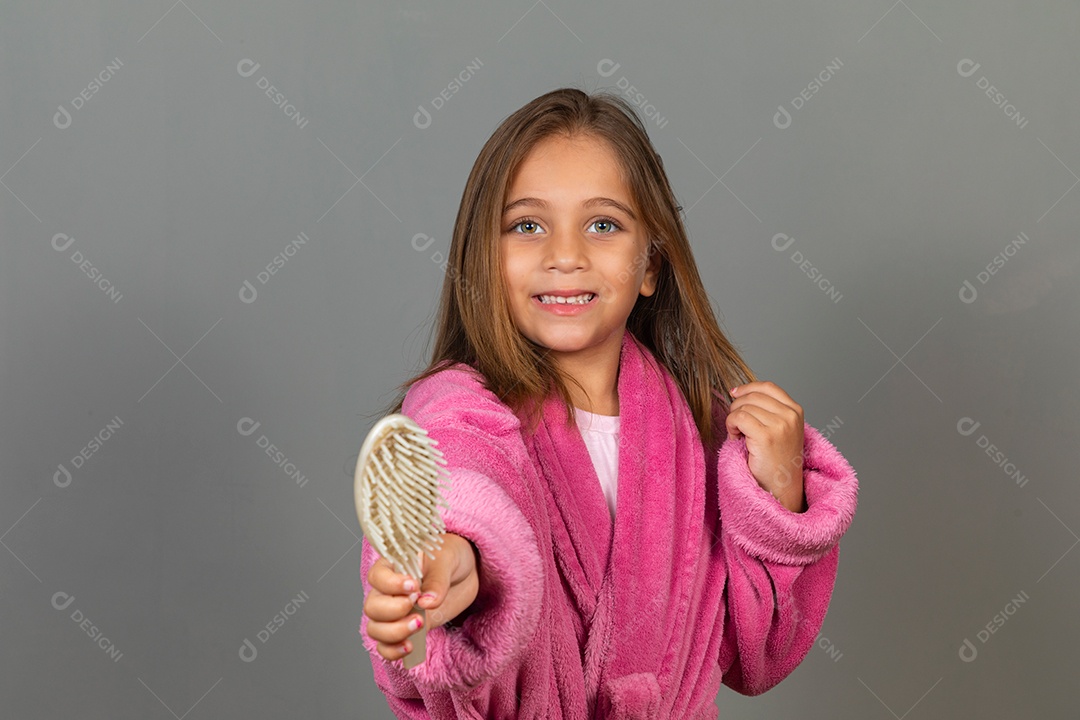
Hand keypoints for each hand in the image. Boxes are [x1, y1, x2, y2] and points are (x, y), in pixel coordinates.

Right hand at [363, 532, 479, 660]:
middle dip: (393, 611)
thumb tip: (427, 602)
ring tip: (419, 625)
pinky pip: (386, 646)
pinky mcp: (405, 629)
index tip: (413, 586)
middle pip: (372, 607)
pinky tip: (410, 647)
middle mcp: (387, 591)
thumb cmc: (449, 557)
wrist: (461, 572)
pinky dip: (393, 651)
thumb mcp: (447, 560)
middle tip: (416, 605)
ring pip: (375, 629)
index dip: (390, 585)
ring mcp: (394, 612)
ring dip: (394, 632)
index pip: (377, 577)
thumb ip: (437, 580)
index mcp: (392, 566)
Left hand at [726, 381, 806, 512]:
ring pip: (743, 407)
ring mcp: (780, 425)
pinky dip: (731, 426)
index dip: (747, 388)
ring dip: (734, 420)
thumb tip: (738, 391)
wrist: (781, 487)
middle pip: (753, 396)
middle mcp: (791, 415)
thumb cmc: (776, 460)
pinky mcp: (766, 437)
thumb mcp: (779, 429)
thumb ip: (767, 410)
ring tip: (739, 436)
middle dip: (738, 408)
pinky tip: (735, 438)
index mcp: (796, 410)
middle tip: (738, 427)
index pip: (767, 387)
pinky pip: (738, 418)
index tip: (734, 394)